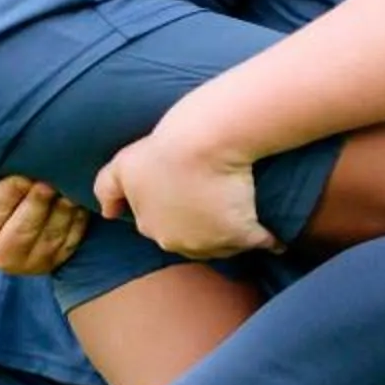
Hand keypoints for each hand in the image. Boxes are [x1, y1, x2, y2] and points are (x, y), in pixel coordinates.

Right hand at [0, 159, 87, 276]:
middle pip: (26, 224)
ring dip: (63, 206)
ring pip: (52, 233)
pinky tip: (78, 197)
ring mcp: (32, 262)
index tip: (25, 169)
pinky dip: (77, 218)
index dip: (13, 187)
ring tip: (67, 182)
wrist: (1, 236)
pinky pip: (71, 240)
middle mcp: (2, 255)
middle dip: (40, 197)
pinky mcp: (55, 261)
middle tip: (50, 174)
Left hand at [93, 128, 275, 259]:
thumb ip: (108, 188)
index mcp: (151, 226)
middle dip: (202, 228)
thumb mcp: (124, 164)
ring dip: (232, 235)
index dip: (175, 210)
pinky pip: (260, 242)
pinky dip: (268, 240)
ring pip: (224, 243)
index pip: (162, 225)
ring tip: (244, 214)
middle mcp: (179, 241)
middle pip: (193, 238)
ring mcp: (213, 241)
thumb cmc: (163, 147)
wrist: (203, 141)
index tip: (187, 195)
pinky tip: (276, 238)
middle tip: (216, 204)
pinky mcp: (244, 235)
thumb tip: (109, 215)